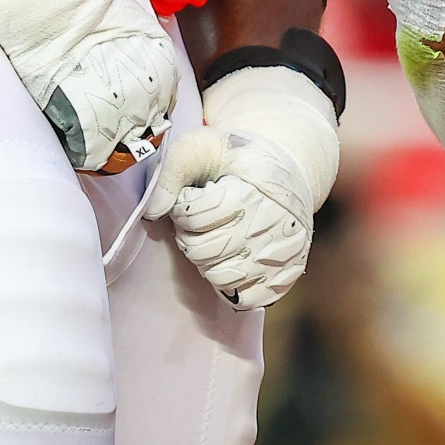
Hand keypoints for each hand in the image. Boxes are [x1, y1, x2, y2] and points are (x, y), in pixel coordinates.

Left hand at [147, 65, 339, 308]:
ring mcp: (282, 254)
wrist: (290, 169)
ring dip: (207, 262)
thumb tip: (153, 211)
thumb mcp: (203, 145)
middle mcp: (272, 226)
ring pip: (222, 278)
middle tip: (200, 222)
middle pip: (204, 251)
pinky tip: (231, 262)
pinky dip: (231, 286)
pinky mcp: (287, 275)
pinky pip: (247, 299)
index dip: (183, 210)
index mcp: (253, 191)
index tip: (193, 198)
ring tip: (216, 238)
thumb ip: (174, 169)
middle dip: (191, 237)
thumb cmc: (239, 159)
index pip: (194, 218)